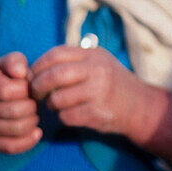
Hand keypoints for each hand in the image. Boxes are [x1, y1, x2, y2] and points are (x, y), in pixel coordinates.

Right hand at [0, 52, 40, 153]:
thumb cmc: (4, 77)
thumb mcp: (8, 63)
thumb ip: (15, 61)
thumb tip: (21, 73)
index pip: (7, 91)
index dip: (26, 88)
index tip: (29, 86)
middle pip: (14, 111)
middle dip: (32, 105)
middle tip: (34, 100)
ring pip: (17, 129)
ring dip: (33, 120)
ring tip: (33, 112)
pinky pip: (12, 147)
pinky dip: (29, 140)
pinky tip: (36, 131)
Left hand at [29, 44, 146, 138]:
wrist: (139, 105)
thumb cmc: (111, 83)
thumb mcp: (98, 62)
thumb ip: (72, 61)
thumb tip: (35, 68)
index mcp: (93, 55)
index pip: (56, 54)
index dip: (38, 65)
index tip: (32, 75)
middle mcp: (97, 71)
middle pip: (54, 76)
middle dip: (37, 86)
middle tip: (35, 93)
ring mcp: (98, 92)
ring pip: (57, 99)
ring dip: (51, 104)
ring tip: (57, 104)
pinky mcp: (97, 113)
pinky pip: (66, 116)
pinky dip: (63, 117)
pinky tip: (71, 113)